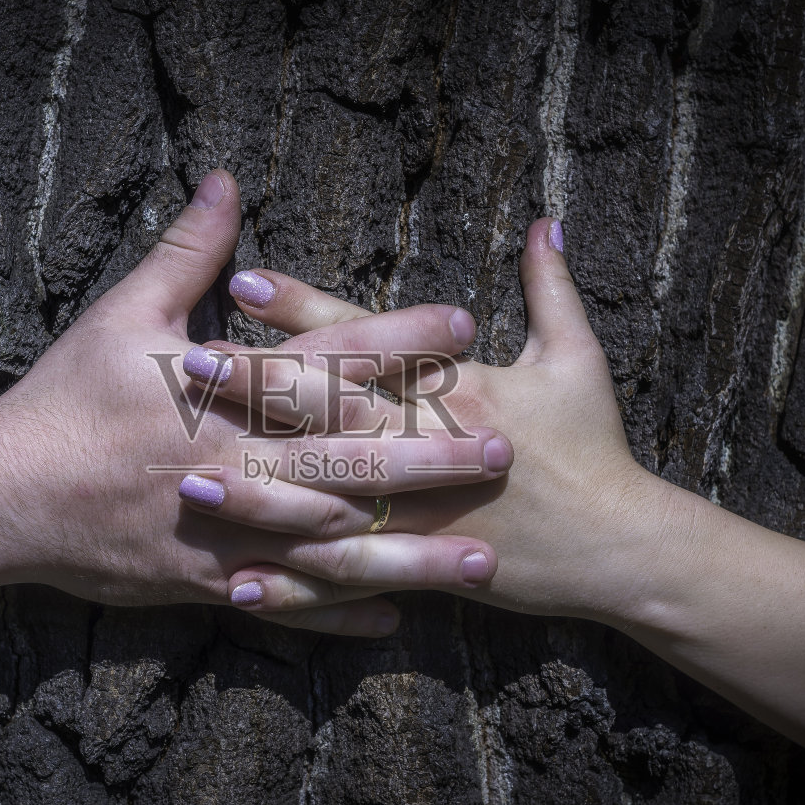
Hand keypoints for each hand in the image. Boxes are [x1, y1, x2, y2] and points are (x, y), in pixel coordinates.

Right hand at [0, 169, 513, 635]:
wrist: (1, 499)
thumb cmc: (63, 399)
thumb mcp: (121, 314)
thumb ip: (187, 252)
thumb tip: (225, 179)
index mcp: (222, 393)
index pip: (326, 359)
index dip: (396, 341)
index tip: (462, 326)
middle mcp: (237, 464)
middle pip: (350, 461)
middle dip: (431, 456)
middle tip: (504, 450)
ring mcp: (226, 531)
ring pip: (333, 548)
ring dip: (410, 554)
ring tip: (480, 563)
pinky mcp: (207, 580)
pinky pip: (285, 602)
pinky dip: (337, 614)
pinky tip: (395, 619)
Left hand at [196, 218, 684, 624]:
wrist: (618, 548)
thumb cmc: (596, 449)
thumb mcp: (579, 359)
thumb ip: (551, 287)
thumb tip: (548, 221)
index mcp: (457, 388)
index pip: (366, 339)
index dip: (304, 311)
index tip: (243, 281)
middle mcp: (427, 447)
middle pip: (328, 412)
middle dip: (256, 388)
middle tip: (185, 363)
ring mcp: (419, 513)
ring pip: (323, 499)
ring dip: (254, 492)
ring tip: (185, 481)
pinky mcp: (419, 565)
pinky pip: (347, 576)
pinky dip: (296, 584)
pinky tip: (237, 583)